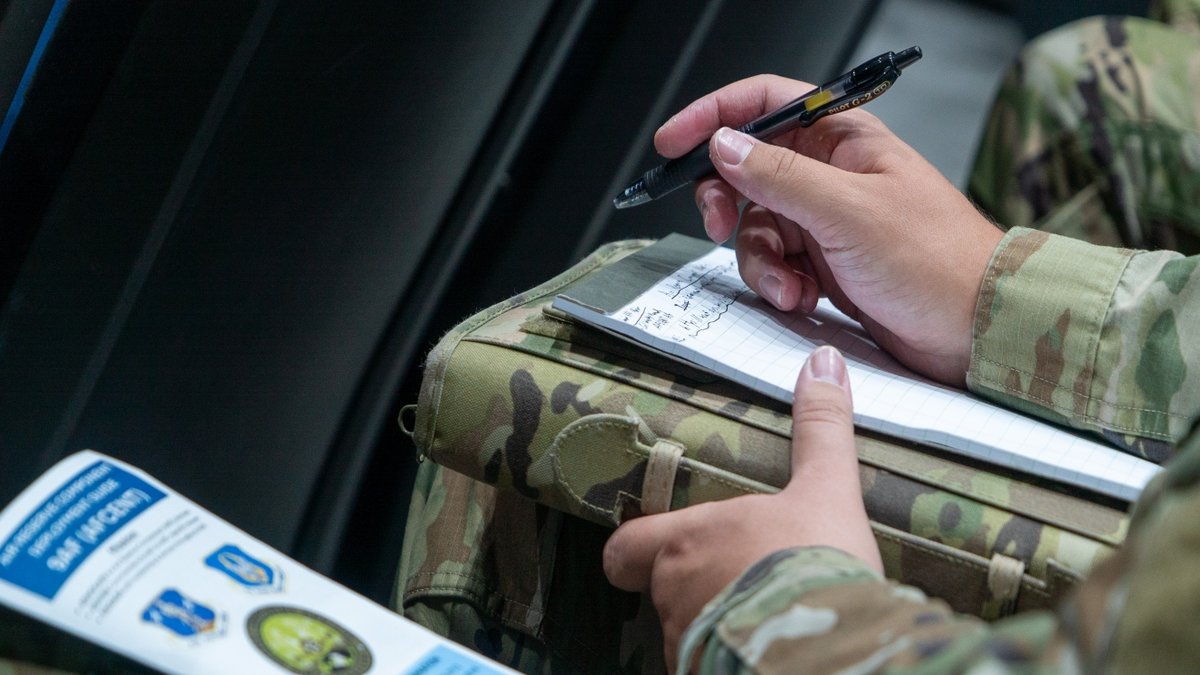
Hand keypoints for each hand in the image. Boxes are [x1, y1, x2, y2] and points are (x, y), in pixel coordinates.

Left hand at [602, 346, 880, 672]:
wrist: (832, 649)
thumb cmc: (817, 564)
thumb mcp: (826, 490)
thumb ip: (820, 429)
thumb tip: (823, 360)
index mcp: (685, 542)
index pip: (624, 548)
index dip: (635, 549)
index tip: (659, 547)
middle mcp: (673, 595)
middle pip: (661, 590)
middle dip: (693, 586)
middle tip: (738, 580)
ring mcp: (685, 645)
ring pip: (684, 633)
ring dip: (713, 624)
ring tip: (759, 617)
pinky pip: (705, 666)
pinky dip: (725, 659)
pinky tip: (762, 653)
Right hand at [656, 75, 1004, 385]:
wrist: (976, 328)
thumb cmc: (937, 260)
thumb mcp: (848, 211)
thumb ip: (779, 175)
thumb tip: (723, 145)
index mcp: (842, 138)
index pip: (763, 103)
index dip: (713, 116)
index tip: (672, 144)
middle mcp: (829, 172)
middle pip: (746, 169)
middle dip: (727, 201)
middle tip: (722, 225)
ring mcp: (824, 219)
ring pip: (754, 225)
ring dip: (759, 261)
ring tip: (790, 287)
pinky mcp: (823, 262)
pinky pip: (774, 263)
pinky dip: (778, 284)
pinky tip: (803, 299)